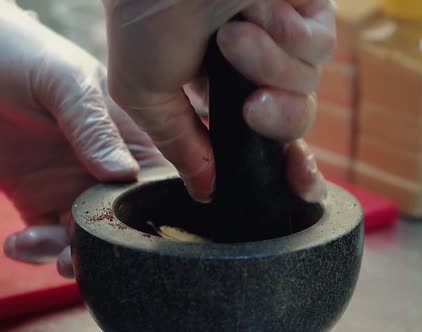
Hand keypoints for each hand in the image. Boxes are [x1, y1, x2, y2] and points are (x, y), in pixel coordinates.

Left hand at [0, 2, 168, 277]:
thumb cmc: (21, 56)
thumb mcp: (64, 80)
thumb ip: (94, 124)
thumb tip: (123, 174)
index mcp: (130, 134)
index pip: (162, 177)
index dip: (163, 208)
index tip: (144, 229)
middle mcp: (108, 165)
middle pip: (130, 217)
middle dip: (115, 243)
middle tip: (86, 254)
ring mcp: (73, 185)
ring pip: (91, 236)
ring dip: (76, 255)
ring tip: (51, 251)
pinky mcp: (39, 200)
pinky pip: (48, 238)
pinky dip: (38, 251)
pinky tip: (20, 241)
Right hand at [103, 0, 335, 202]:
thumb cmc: (144, 13)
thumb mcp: (144, 92)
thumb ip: (178, 144)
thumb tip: (204, 190)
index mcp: (222, 91)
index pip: (265, 139)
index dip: (287, 167)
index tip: (300, 187)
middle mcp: (258, 67)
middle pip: (293, 122)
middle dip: (274, 120)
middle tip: (249, 105)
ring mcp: (286, 39)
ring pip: (306, 86)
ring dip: (267, 64)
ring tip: (232, 34)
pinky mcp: (310, 11)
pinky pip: (319, 47)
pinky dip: (286, 35)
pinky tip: (257, 9)